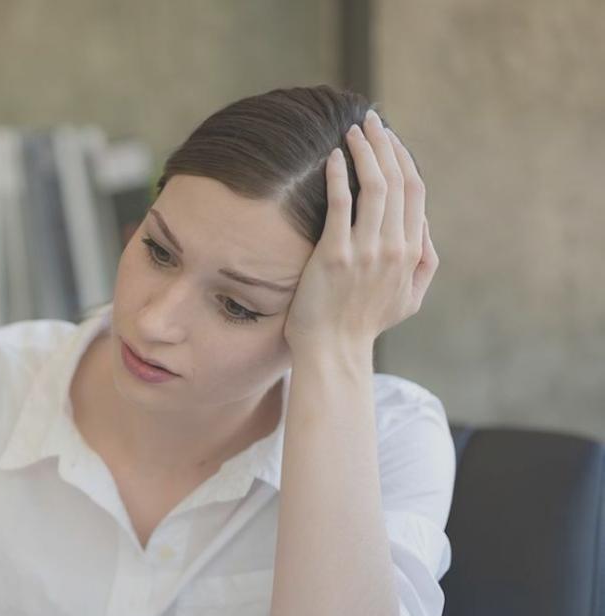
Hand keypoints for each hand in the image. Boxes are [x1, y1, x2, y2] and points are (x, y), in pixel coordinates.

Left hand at [284, 109, 438, 358]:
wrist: (333, 351)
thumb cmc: (364, 325)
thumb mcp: (409, 299)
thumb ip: (425, 262)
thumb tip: (425, 227)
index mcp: (413, 252)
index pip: (414, 192)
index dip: (403, 160)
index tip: (390, 139)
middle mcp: (393, 247)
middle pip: (396, 181)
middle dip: (384, 145)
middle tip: (370, 120)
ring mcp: (365, 250)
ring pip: (373, 186)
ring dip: (364, 151)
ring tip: (352, 130)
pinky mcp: (335, 255)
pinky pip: (341, 205)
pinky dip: (338, 176)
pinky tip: (333, 157)